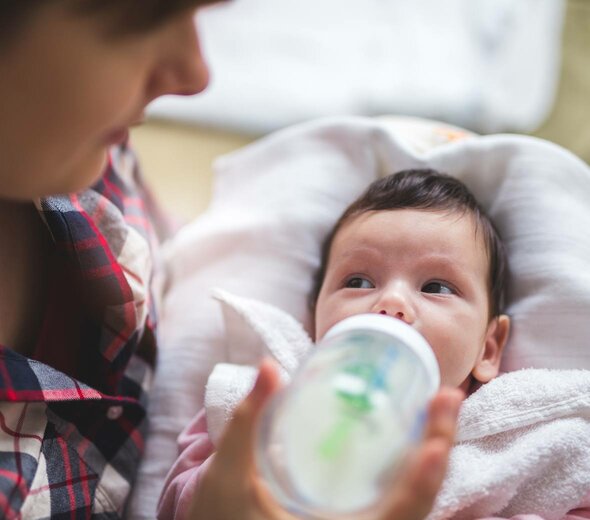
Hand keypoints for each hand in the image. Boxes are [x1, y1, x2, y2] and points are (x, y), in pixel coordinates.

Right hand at [189, 359, 462, 519]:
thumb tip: (268, 367)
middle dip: (439, 451)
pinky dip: (414, 474)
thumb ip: (247, 422)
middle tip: (447, 400)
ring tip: (439, 413)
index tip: (439, 437)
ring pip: (412, 506)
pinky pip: (398, 505)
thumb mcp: (229, 475)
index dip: (421, 481)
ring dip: (432, 460)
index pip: (396, 516)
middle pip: (416, 506)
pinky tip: (414, 440)